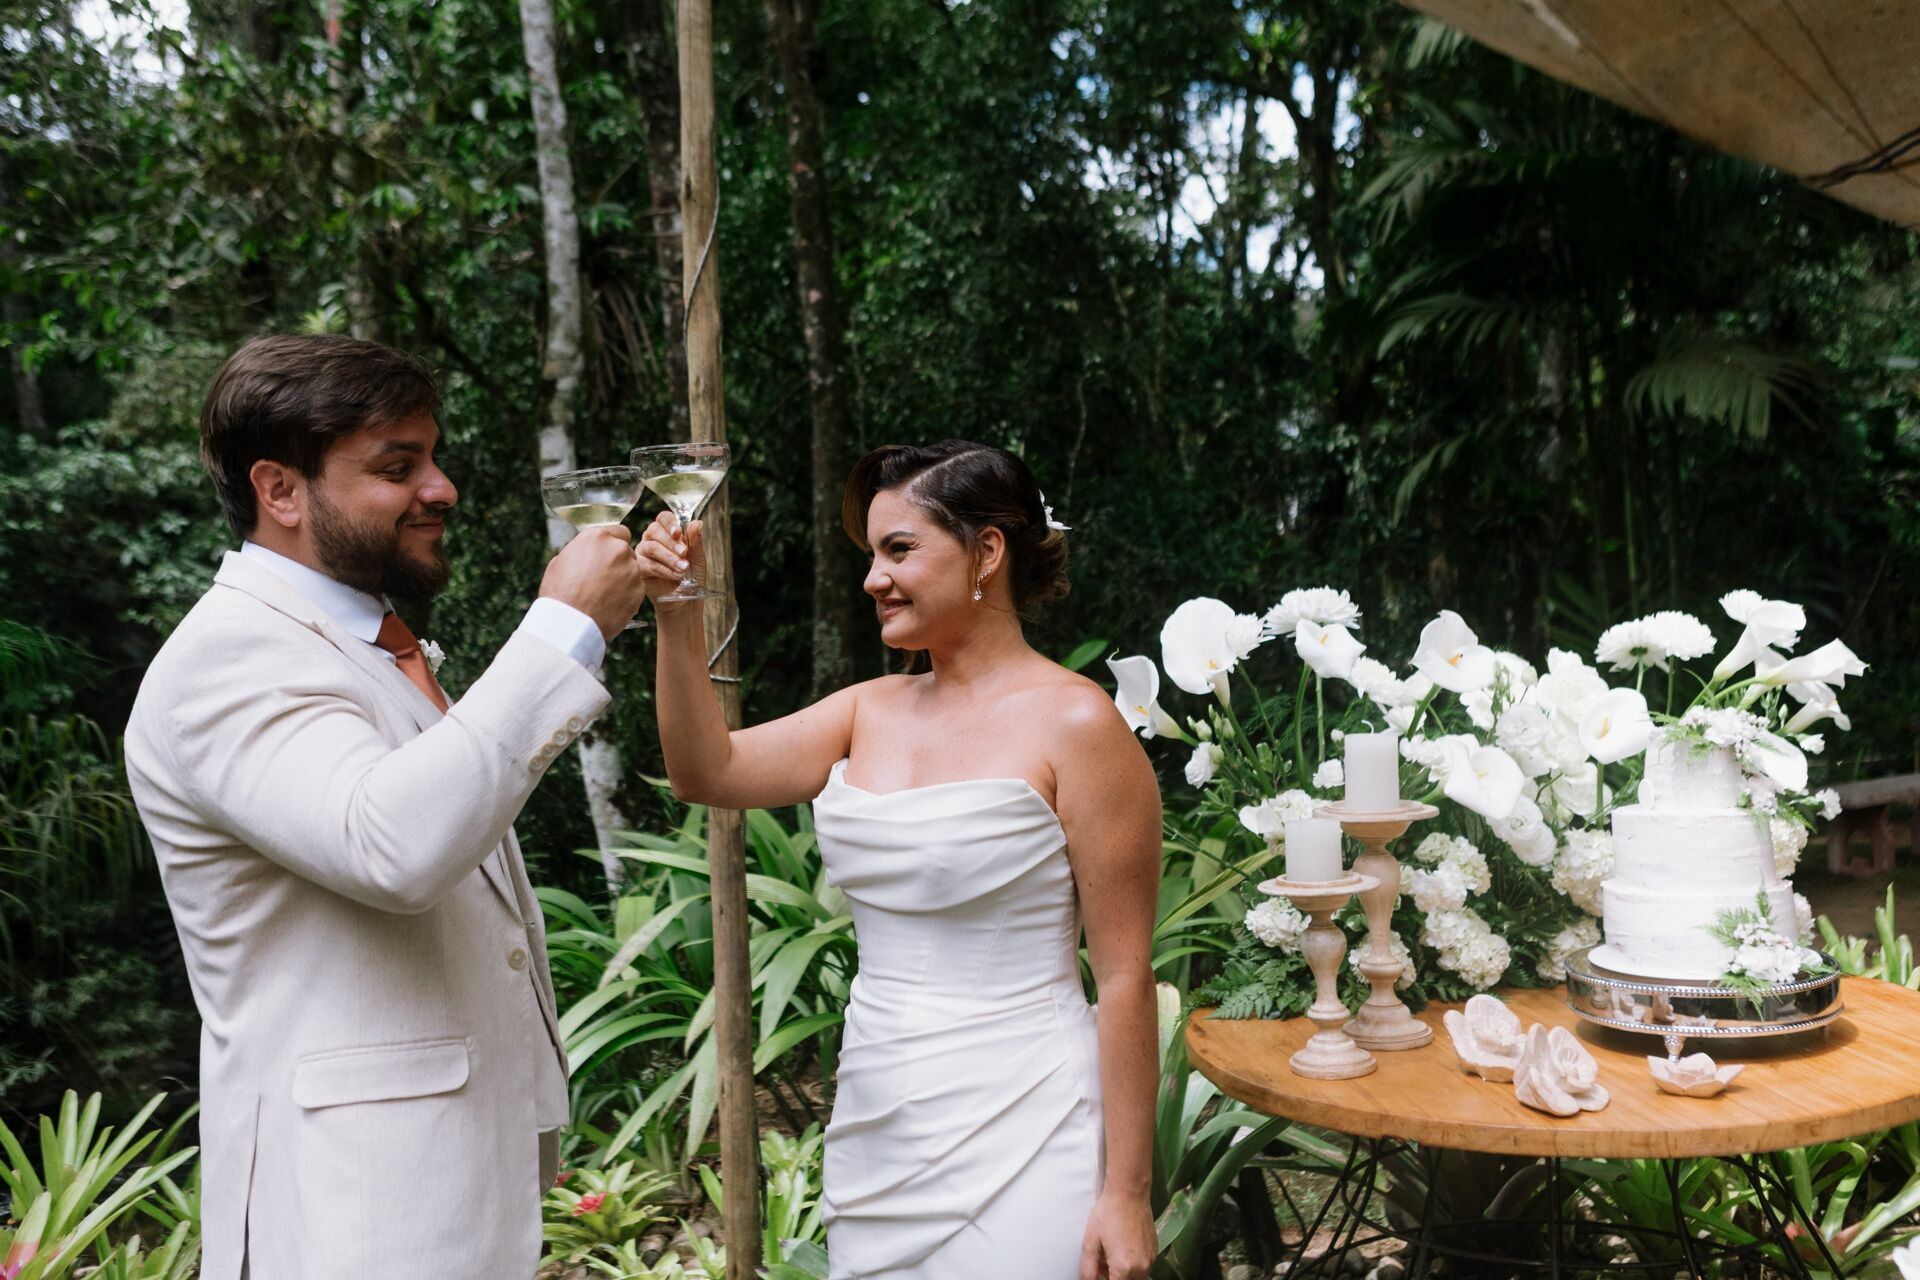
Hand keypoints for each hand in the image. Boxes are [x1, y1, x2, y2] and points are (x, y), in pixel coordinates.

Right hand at [538, 524, 647, 639]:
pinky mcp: (639, 590)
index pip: (619, 531)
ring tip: (604, 594)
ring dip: (624, 578)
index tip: (607, 555)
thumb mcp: (561, 561)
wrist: (570, 621)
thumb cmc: (560, 592)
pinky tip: (611, 603)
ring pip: (632, 569)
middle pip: (626, 551)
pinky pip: (636, 588)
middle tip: (603, 578)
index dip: (613, 544)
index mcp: (597, 537)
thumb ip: (581, 551)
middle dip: (618, 561)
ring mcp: (631, 569)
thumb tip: (587, 552)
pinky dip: (628, 594)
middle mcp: (618, 549)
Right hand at [634, 510, 705, 613]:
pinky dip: (664, 570)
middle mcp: (652, 539)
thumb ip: (695, 540)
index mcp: (667, 531)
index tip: (678, 533)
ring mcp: (643, 552)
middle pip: (654, 529)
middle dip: (671, 542)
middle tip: (684, 553)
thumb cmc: (691, 575)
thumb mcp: (698, 557)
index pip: (664, 518)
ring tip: (683, 568)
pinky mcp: (639, 568)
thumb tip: (696, 522)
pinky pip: (648, 564)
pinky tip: (676, 575)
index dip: (670, 523)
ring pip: (651, 547)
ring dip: (670, 557)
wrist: (686, 599)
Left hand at [1079, 1190, 1155, 1279]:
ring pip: (1136, 1278)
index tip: (1100, 1270)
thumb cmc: (1108, 1214)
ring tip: (1111, 1253)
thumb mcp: (1091, 1242)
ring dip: (1123, 1274)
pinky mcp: (1154, 1251)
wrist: (1129, 1193)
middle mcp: (1141, 1267)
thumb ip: (1088, 1269)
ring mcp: (1150, 1259)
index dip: (1104, 1279)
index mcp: (1124, 1268)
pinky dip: (1133, 1264)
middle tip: (1102, 1262)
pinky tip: (1122, 1247)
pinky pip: (1143, 1267)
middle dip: (1113, 1277)